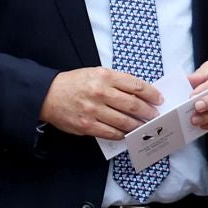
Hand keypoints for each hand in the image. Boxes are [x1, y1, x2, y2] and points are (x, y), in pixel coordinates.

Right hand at [39, 68, 160, 139]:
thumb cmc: (74, 83)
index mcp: (104, 76)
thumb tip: (138, 94)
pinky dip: (122, 134)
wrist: (48, 95)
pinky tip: (126, 133)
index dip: (151, 94)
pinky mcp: (87, 126)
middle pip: (133, 105)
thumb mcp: (95, 73)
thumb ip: (116, 81)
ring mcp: (93, 110)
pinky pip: (111, 133)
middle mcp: (100, 92)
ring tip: (143, 126)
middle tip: (154, 116)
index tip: (158, 99)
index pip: (135, 85)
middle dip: (148, 112)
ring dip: (138, 125)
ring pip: (124, 121)